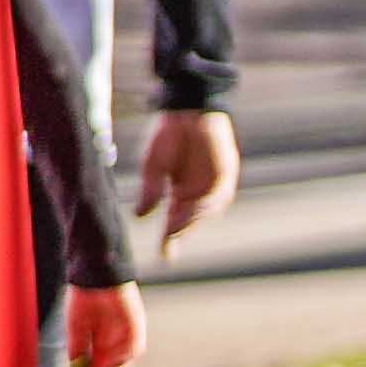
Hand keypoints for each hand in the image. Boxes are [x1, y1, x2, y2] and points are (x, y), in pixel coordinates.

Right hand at [63, 282, 142, 366]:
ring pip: (125, 362)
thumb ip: (78, 349)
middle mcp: (119, 340)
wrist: (94, 273)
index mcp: (105, 341)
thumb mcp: (77, 328)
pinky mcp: (137, 325)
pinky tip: (103, 365)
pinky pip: (133, 347)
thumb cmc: (85, 297)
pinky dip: (119, 359)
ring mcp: (129, 333)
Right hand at [138, 109, 236, 252]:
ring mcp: (213, 182)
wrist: (186, 109)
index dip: (170, 239)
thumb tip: (140, 216)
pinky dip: (210, 203)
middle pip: (192, 219)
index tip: (164, 256)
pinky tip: (197, 208)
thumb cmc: (167, 135)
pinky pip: (220, 193)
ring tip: (177, 227)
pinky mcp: (225, 171)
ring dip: (194, 219)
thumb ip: (150, 190)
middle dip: (181, 231)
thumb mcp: (153, 165)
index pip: (175, 221)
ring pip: (207, 210)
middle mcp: (198, 191)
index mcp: (180, 192)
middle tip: (170, 241)